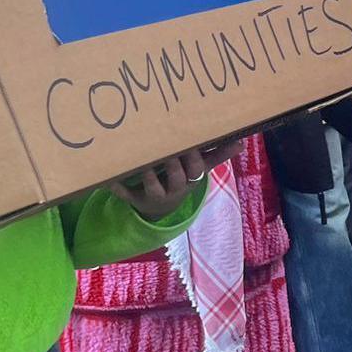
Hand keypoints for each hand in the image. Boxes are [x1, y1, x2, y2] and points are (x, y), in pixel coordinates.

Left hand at [107, 143, 233, 219]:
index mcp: (191, 179)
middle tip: (168, 149)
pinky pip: (126, 195)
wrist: (160, 208)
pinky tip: (109, 181)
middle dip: (174, 164)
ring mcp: (156, 194)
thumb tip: (243, 143)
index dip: (194, 158)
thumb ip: (219, 155)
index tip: (190, 145)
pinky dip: (118, 188)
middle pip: (178, 177)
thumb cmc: (182, 178)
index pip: (198, 169)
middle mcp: (176, 188)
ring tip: (144, 163)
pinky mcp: (136, 199)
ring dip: (150, 176)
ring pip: (155, 187)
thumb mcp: (200, 169)